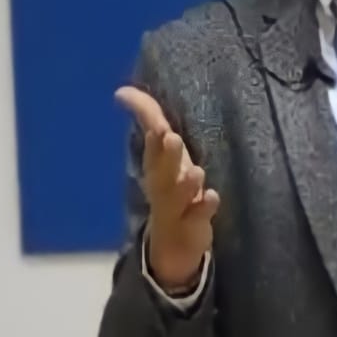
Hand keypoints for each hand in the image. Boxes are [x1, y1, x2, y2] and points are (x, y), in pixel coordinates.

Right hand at [114, 86, 219, 289]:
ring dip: (186, 184)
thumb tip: (122, 90)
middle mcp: (163, 187)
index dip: (151, 136)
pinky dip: (206, 207)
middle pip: (162, 172)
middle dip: (166, 155)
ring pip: (178, 195)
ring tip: (196, 172)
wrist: (173, 246)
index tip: (152, 119)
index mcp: (155, 168)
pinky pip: (200, 216)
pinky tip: (213, 196)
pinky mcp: (195, 225)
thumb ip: (147, 118)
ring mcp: (178, 208)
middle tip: (171, 137)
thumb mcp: (163, 155)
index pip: (151, 149)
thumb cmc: (172, 187)